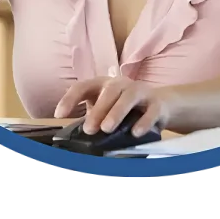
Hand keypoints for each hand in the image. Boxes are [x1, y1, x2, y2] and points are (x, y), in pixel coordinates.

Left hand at [54, 76, 176, 136]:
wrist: (159, 104)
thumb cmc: (125, 108)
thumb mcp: (107, 109)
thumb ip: (93, 117)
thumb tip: (74, 134)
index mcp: (105, 85)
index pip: (84, 86)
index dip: (70, 98)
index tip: (60, 114)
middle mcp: (122, 84)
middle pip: (109, 91)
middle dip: (98, 109)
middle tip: (89, 129)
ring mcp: (141, 91)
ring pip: (129, 97)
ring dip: (117, 112)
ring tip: (107, 128)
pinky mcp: (156, 103)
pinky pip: (151, 110)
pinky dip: (143, 121)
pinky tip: (135, 133)